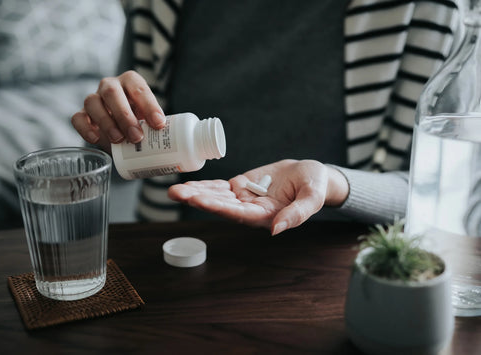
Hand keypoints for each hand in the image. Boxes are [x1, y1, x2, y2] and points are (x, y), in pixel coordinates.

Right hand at [71, 70, 165, 151]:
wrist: (122, 132)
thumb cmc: (142, 123)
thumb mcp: (152, 121)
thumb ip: (162, 127)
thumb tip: (185, 144)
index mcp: (131, 82)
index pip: (138, 87)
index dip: (148, 105)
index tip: (158, 124)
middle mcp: (110, 86)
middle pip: (112, 92)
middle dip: (124, 115)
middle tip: (136, 137)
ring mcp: (94, 99)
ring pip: (92, 102)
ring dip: (106, 122)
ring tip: (119, 140)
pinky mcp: (82, 115)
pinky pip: (78, 117)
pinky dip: (85, 128)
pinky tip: (96, 139)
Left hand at [168, 160, 348, 234]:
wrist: (310, 175)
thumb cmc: (315, 186)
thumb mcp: (312, 197)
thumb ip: (297, 215)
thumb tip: (276, 230)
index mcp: (266, 216)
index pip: (238, 214)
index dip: (219, 208)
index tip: (199, 201)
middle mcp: (250, 210)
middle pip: (221, 206)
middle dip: (198, 199)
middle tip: (176, 193)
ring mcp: (243, 198)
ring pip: (216, 196)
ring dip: (195, 193)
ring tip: (174, 190)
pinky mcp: (241, 186)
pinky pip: (220, 187)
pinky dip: (204, 185)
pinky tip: (188, 185)